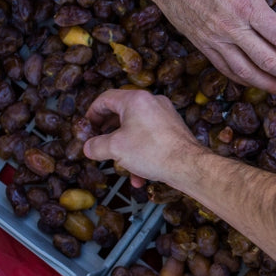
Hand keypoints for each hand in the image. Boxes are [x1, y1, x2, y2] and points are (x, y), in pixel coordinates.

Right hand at [83, 89, 204, 188]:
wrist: (188, 166)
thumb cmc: (152, 151)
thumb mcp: (115, 148)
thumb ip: (96, 146)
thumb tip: (88, 147)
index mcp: (136, 99)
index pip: (105, 99)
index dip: (92, 113)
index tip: (87, 127)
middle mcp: (153, 102)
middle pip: (121, 113)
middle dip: (108, 132)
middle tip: (98, 144)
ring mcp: (166, 116)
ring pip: (136, 130)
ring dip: (125, 148)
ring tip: (119, 164)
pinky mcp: (174, 130)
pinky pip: (151, 139)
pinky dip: (141, 154)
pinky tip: (139, 177)